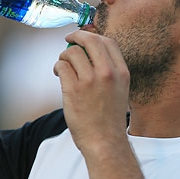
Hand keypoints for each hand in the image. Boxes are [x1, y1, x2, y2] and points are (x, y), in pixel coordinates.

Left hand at [53, 30, 129, 153]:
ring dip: (64, 55)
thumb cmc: (109, 120)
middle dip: (77, 36)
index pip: (108, 42)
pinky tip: (59, 74)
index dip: (93, 36)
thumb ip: (109, 72)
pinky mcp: (73, 90)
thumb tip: (89, 52)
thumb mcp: (119, 91)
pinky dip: (58, 67)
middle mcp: (107, 73)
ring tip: (63, 65)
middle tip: (68, 40)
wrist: (105, 142)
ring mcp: (90, 81)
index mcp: (121, 73)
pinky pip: (62, 66)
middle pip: (90, 40)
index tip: (83, 38)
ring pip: (72, 52)